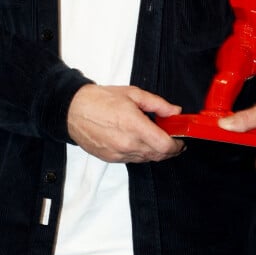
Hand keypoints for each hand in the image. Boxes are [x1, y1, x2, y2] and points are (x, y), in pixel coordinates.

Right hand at [67, 84, 184, 162]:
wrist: (74, 110)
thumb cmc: (101, 100)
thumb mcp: (133, 94)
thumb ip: (158, 104)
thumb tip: (175, 111)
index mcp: (134, 125)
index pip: (164, 146)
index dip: (177, 145)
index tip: (181, 139)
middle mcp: (128, 144)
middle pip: (158, 155)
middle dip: (169, 149)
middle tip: (172, 138)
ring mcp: (119, 154)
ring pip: (147, 159)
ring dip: (155, 151)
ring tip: (154, 137)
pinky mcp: (112, 159)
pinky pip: (134, 160)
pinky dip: (141, 153)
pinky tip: (139, 141)